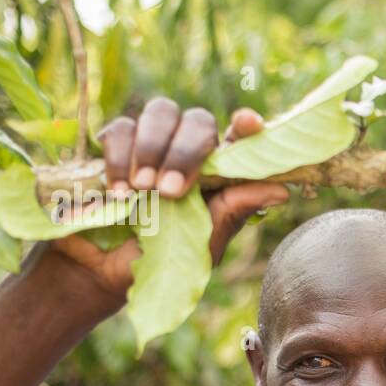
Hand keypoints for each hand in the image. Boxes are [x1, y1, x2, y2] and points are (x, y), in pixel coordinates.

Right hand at [48, 98, 288, 300]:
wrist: (102, 273)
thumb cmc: (161, 260)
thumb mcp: (201, 244)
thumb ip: (234, 212)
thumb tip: (282, 191)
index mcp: (218, 174)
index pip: (238, 139)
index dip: (246, 127)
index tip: (249, 123)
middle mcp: (188, 150)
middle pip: (199, 120)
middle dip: (186, 152)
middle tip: (170, 191)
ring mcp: (152, 143)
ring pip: (161, 112)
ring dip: (152, 149)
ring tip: (142, 191)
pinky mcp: (115, 144)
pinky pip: (120, 129)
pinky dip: (119, 157)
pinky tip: (117, 191)